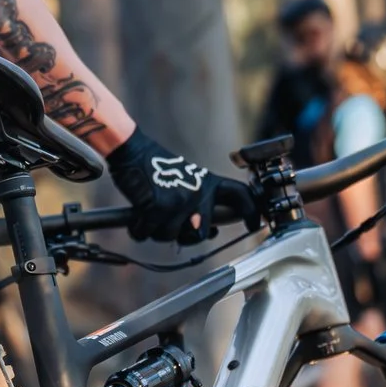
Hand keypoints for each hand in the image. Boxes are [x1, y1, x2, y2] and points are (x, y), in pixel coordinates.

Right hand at [107, 130, 259, 245]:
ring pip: (170, 236)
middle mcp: (197, 193)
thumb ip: (198, 201)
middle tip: (172, 226)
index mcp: (207, 182)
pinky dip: (138, 230)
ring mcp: (178, 202)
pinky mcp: (157, 208)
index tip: (254, 224)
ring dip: (156, 231)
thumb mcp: (185, 178)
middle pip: (200, 234)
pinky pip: (147, 234)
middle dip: (184, 236)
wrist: (131, 149)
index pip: (239, 195)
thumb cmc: (154, 166)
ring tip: (148, 214)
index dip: (250, 211)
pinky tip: (136, 218)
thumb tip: (205, 231)